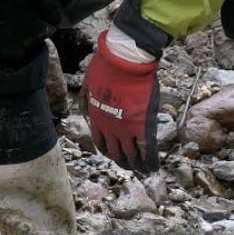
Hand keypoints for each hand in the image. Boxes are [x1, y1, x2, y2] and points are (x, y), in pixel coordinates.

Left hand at [81, 30, 160, 173]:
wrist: (122, 62)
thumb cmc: (106, 68)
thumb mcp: (88, 86)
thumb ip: (86, 99)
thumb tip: (80, 105)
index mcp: (97, 119)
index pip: (102, 142)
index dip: (108, 151)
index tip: (113, 154)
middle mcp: (109, 128)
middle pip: (115, 153)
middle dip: (123, 162)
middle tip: (130, 167)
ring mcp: (126, 129)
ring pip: (131, 155)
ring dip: (137, 165)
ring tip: (143, 171)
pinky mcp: (142, 126)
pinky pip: (146, 150)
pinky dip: (150, 161)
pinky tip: (153, 168)